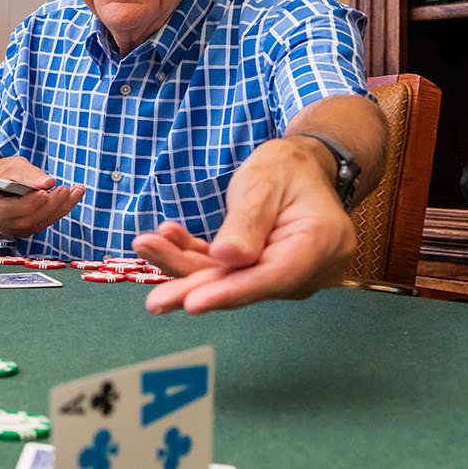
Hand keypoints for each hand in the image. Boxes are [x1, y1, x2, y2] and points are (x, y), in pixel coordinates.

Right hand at [0, 157, 85, 237]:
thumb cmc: (3, 174)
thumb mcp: (11, 165)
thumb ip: (27, 173)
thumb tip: (48, 182)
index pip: (4, 209)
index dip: (26, 203)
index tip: (45, 191)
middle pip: (22, 221)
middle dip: (47, 206)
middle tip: (65, 190)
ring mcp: (9, 228)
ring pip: (35, 225)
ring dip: (58, 209)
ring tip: (74, 191)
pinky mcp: (24, 229)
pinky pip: (42, 224)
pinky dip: (59, 211)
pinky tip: (71, 197)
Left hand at [137, 138, 357, 313]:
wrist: (300, 165)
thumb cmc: (286, 168)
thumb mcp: (264, 183)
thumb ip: (247, 223)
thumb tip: (226, 260)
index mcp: (320, 243)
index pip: (272, 276)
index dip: (231, 292)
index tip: (193, 303)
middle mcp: (307, 268)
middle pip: (245, 284)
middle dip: (196, 289)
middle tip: (155, 301)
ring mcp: (285, 272)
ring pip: (228, 278)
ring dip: (184, 265)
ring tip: (146, 246)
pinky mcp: (262, 269)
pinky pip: (224, 269)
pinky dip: (192, 255)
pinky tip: (164, 238)